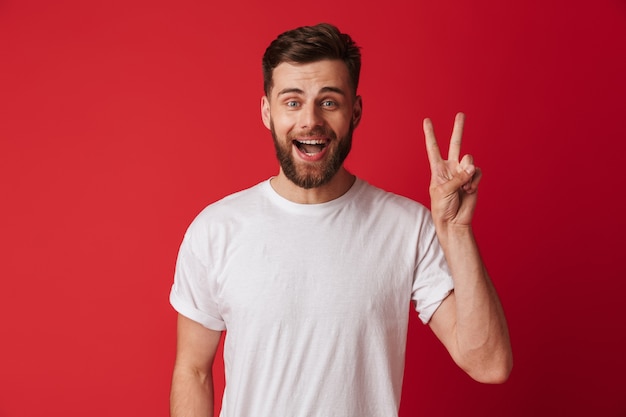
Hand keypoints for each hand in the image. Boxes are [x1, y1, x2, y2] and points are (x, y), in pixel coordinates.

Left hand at [423, 112, 481, 228]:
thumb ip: (457, 177)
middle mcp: (451, 168)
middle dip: (458, 129)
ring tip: (463, 187)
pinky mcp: (473, 179)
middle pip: (455, 144)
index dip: (430, 134)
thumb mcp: (443, 191)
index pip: (433, 148)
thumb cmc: (442, 207)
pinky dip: (474, 180)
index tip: (426, 120)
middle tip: (460, 114)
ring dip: (467, 173)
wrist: (454, 221)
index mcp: (437, 169)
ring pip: (468, 160)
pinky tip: (469, 190)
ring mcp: (463, 172)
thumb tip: (471, 167)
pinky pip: (477, 172)